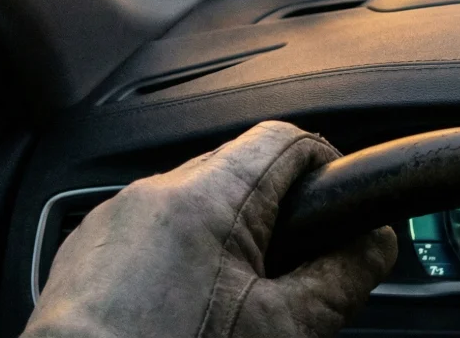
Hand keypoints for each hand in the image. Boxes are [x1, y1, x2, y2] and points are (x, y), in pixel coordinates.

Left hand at [23, 121, 396, 337]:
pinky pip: (147, 234)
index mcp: (208, 198)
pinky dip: (174, 260)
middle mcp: (153, 193)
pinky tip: (180, 313)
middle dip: (272, 215)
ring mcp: (112, 222)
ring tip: (231, 306)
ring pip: (191, 204)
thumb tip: (375, 243)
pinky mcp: (83, 254)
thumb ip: (342, 277)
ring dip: (221, 239)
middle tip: (288, 278)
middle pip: (239, 172)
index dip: (324, 168)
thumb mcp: (283, 330)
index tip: (337, 208)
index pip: (286, 140)